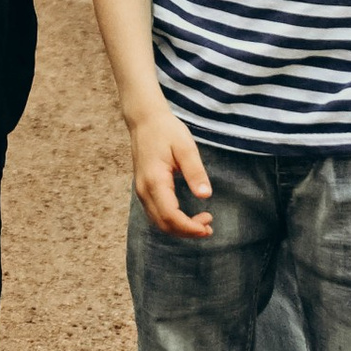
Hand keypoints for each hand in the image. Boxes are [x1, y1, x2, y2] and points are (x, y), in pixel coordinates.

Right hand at [128, 98, 213, 236]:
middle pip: (163, 224)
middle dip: (186, 231)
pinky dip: (171, 221)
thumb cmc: (166, 130)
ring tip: (201, 223)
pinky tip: (186, 217)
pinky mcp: (143, 189)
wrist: (144, 119)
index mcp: (155, 180)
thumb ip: (195, 171)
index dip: (189, 227)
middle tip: (208, 226)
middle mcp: (144, 189)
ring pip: (158, 222)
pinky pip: (155, 214)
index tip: (208, 226)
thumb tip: (205, 195)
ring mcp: (141, 190)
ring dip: (179, 228)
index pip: (171, 216)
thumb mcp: (185, 147)